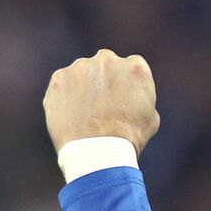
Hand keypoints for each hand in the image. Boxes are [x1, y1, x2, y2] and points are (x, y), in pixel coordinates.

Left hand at [43, 49, 160, 154]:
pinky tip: (72, 115)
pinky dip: (65, 96)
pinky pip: (63, 84)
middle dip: (104, 80)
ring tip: (86, 114)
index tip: (123, 100)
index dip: (126, 85)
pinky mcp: (59, 78)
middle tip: (102, 105)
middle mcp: (107, 59)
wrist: (99, 151)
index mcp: (135, 66)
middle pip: (105, 65)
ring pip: (82, 73)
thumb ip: (140, 95)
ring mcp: (81, 67)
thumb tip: (132, 94)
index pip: (130, 68)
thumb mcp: (151, 115)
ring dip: (84, 87)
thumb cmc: (130, 138)